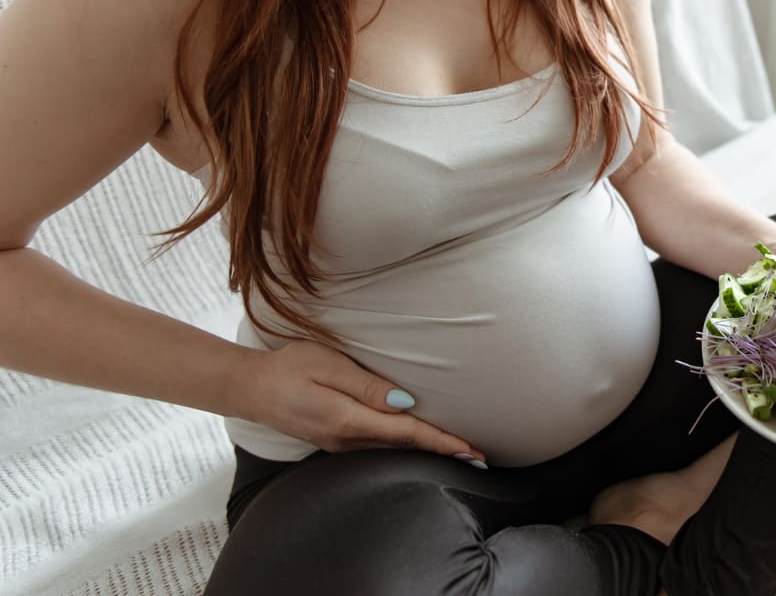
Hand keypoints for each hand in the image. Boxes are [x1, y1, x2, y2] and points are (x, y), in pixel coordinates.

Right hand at [230, 339, 485, 463]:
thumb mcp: (328, 367)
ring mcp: (339, 443)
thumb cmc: (288, 368)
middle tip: (479, 455)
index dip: (442, 442)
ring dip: (426, 450)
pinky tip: (417, 443)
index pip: (407, 434)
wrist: (248, 388)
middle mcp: (347, 439)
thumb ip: (367, 386)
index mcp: (348, 420)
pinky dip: (405, 446)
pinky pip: (378, 446)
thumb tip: (405, 403)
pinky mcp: (335, 439)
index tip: (470, 450)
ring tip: (458, 451)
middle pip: (405, 446)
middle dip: (443, 451)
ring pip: (393, 449)